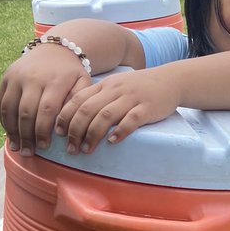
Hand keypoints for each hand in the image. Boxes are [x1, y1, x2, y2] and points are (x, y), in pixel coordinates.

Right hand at [0, 48, 91, 154]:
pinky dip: (3, 119)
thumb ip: (79, 103)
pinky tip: (9, 133)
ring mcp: (16, 76)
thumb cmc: (71, 73)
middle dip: (27, 135)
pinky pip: (1, 101)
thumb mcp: (83, 83)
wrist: (54, 50)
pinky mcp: (6, 77)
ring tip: (17, 147)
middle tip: (29, 152)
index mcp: (54, 81)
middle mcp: (33, 77)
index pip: (46, 110)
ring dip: (12, 130)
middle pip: (26, 112)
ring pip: (10, 108)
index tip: (44, 147)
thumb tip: (68, 127)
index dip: (43, 131)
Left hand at [53, 65, 183, 153]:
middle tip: (71, 149)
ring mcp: (131, 98)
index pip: (78, 99)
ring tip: (87, 150)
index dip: (65, 117)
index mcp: (105, 85)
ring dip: (93, 134)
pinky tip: (112, 142)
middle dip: (75, 131)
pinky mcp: (147, 108)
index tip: (59, 133)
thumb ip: (99, 98)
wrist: (171, 80)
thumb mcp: (117, 86)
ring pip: (105, 116)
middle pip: (88, 110)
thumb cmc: (141, 87)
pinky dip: (119, 132)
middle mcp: (115, 90)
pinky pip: (131, 120)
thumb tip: (77, 119)